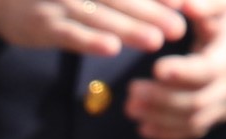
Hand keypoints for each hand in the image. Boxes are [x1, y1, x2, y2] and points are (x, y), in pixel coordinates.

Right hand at [0, 0, 184, 52]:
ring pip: (100, 16)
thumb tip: (156, 4)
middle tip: (178, 27)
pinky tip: (112, 48)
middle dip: (151, 12)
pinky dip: (90, 40)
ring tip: (156, 41)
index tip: (182, 3)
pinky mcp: (43, 26)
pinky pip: (70, 34)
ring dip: (129, 28)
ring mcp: (58, 3)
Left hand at [127, 0, 225, 138]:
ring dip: (158, 118)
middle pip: (195, 102)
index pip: (208, 71)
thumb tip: (186, 5)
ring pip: (191, 121)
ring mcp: (223, 107)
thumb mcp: (225, 4)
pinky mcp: (214, 117)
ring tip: (130, 108)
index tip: (156, 68)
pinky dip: (166, 134)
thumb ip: (206, 4)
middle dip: (161, 99)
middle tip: (131, 90)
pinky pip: (191, 132)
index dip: (182, 73)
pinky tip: (142, 129)